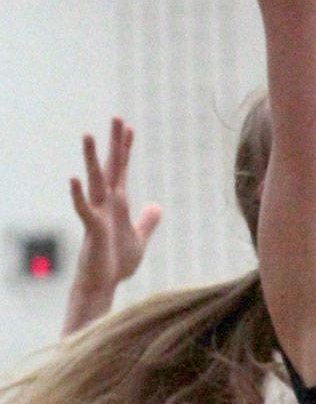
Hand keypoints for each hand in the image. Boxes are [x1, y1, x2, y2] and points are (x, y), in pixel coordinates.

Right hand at [69, 118, 160, 301]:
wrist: (103, 285)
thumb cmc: (116, 263)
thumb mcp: (139, 239)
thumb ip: (147, 222)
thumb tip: (156, 206)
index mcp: (117, 204)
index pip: (121, 170)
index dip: (125, 150)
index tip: (129, 127)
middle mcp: (105, 204)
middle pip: (110, 168)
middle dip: (113, 144)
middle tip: (116, 118)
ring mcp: (97, 215)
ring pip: (94, 182)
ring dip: (91, 159)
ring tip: (88, 135)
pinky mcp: (92, 231)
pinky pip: (83, 209)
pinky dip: (77, 195)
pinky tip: (73, 178)